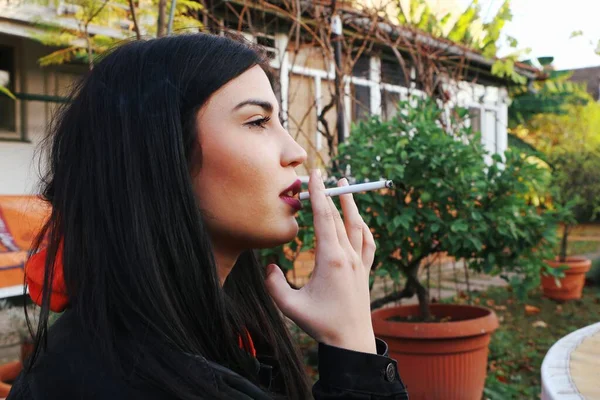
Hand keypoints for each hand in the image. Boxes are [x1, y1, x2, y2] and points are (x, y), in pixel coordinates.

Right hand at [265, 169, 376, 353]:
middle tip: (321, 175)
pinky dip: (364, 227)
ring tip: (346, 184)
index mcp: (331, 260)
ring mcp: (359, 263)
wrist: (350, 341)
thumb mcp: (290, 307)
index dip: (319, 194)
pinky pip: (368, 243)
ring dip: (351, 204)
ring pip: (358, 226)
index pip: (325, 218)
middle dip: (329, 194)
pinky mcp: (365, 271)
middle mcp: (348, 257)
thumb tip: (270, 266)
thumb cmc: (321, 324)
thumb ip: (274, 285)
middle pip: (339, 217)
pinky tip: (361, 222)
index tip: (315, 174)